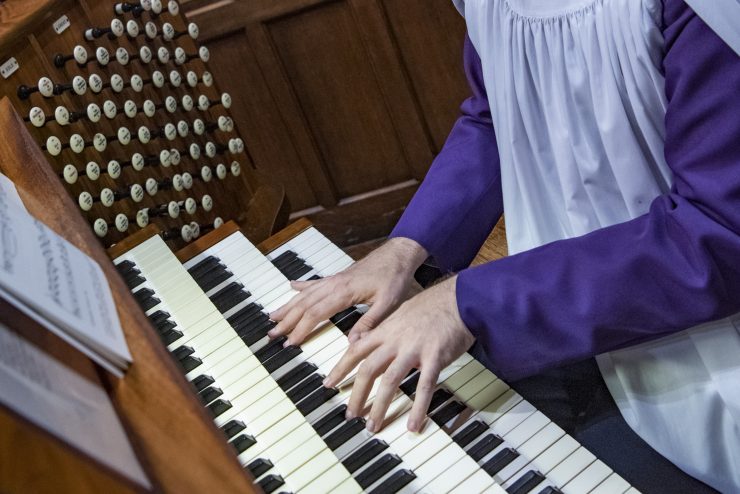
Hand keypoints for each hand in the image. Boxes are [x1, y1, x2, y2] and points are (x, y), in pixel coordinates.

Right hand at [269, 237, 426, 345]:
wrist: (398, 254)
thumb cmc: (394, 277)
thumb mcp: (388, 304)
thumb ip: (369, 323)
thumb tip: (352, 343)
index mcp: (344, 291)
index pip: (316, 313)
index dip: (301, 329)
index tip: (290, 342)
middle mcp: (334, 284)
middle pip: (304, 304)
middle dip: (287, 320)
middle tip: (272, 335)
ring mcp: (334, 279)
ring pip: (305, 294)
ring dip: (288, 306)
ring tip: (273, 317)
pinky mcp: (338, 277)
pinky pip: (314, 283)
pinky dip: (301, 286)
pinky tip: (291, 287)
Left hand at [323, 275, 474, 432]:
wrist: (459, 297)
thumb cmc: (434, 305)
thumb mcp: (402, 312)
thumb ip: (386, 330)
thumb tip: (372, 341)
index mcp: (387, 329)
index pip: (356, 351)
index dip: (341, 368)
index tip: (329, 384)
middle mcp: (396, 340)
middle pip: (369, 370)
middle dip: (357, 395)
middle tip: (351, 415)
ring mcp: (414, 349)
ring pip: (390, 381)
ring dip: (379, 406)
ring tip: (373, 425)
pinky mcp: (435, 357)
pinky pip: (424, 387)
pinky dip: (418, 408)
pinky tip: (414, 425)